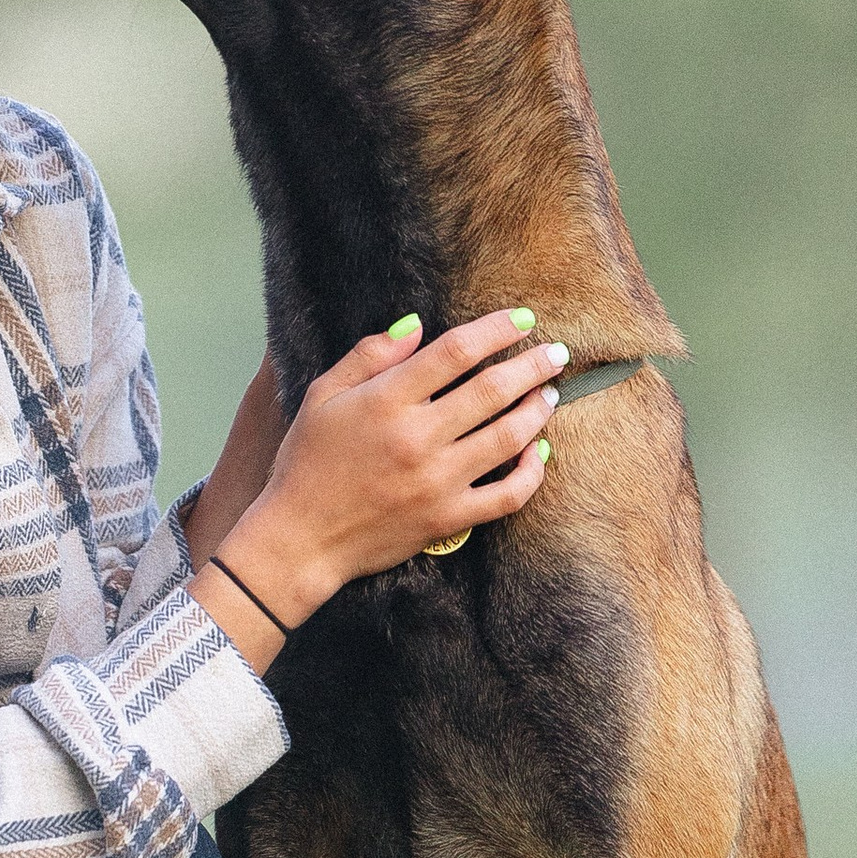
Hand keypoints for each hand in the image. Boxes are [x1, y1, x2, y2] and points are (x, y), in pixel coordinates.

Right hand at [204, 314, 564, 635]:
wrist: (301, 538)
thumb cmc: (307, 462)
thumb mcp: (324, 395)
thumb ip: (370, 356)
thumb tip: (417, 326)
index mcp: (386, 401)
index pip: (455, 353)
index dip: (494, 330)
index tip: (521, 319)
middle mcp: (418, 438)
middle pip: (492, 391)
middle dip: (532, 366)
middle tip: (556, 353)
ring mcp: (438, 481)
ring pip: (508, 438)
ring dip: (536, 411)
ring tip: (549, 393)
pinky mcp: (448, 518)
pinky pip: (506, 495)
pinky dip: (531, 473)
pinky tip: (538, 453)